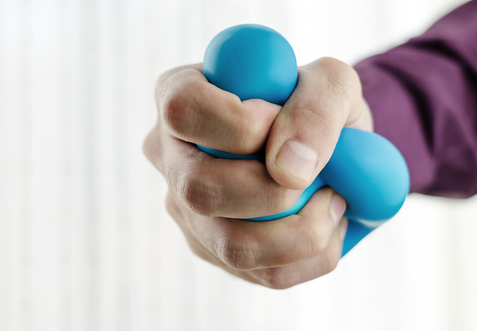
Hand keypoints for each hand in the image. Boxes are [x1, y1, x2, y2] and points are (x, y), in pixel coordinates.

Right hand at [144, 58, 371, 287]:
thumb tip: (289, 170)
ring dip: (301, 233)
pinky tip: (325, 225)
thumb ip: (316, 108)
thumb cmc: (314, 107)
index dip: (239, 124)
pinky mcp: (213, 247)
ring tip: (334, 202)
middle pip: (198, 188)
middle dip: (273, 191)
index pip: (183, 110)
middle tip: (320, 178)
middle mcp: (172, 157)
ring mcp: (187, 208)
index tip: (281, 123)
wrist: (317, 147)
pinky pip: (262, 273)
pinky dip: (310, 256)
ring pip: (230, 246)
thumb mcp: (331, 83)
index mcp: (180, 97)